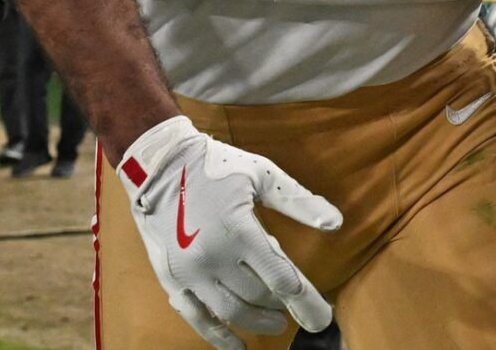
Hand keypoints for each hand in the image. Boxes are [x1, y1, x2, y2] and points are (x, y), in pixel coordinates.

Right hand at [118, 116, 341, 349]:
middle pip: (259, 297)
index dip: (306, 302)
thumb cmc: (215, 166)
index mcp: (240, 230)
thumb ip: (298, 202)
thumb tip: (336, 222)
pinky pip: (196, 317)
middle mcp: (215, 257)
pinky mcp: (171, 278)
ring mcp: (190, 271)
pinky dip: (218, 337)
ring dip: (258, 322)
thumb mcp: (261, 176)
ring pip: (232, 312)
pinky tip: (237, 346)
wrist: (159, 164)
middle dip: (282, 307)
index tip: (321, 317)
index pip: (282, 279)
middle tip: (295, 307)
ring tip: (275, 322)